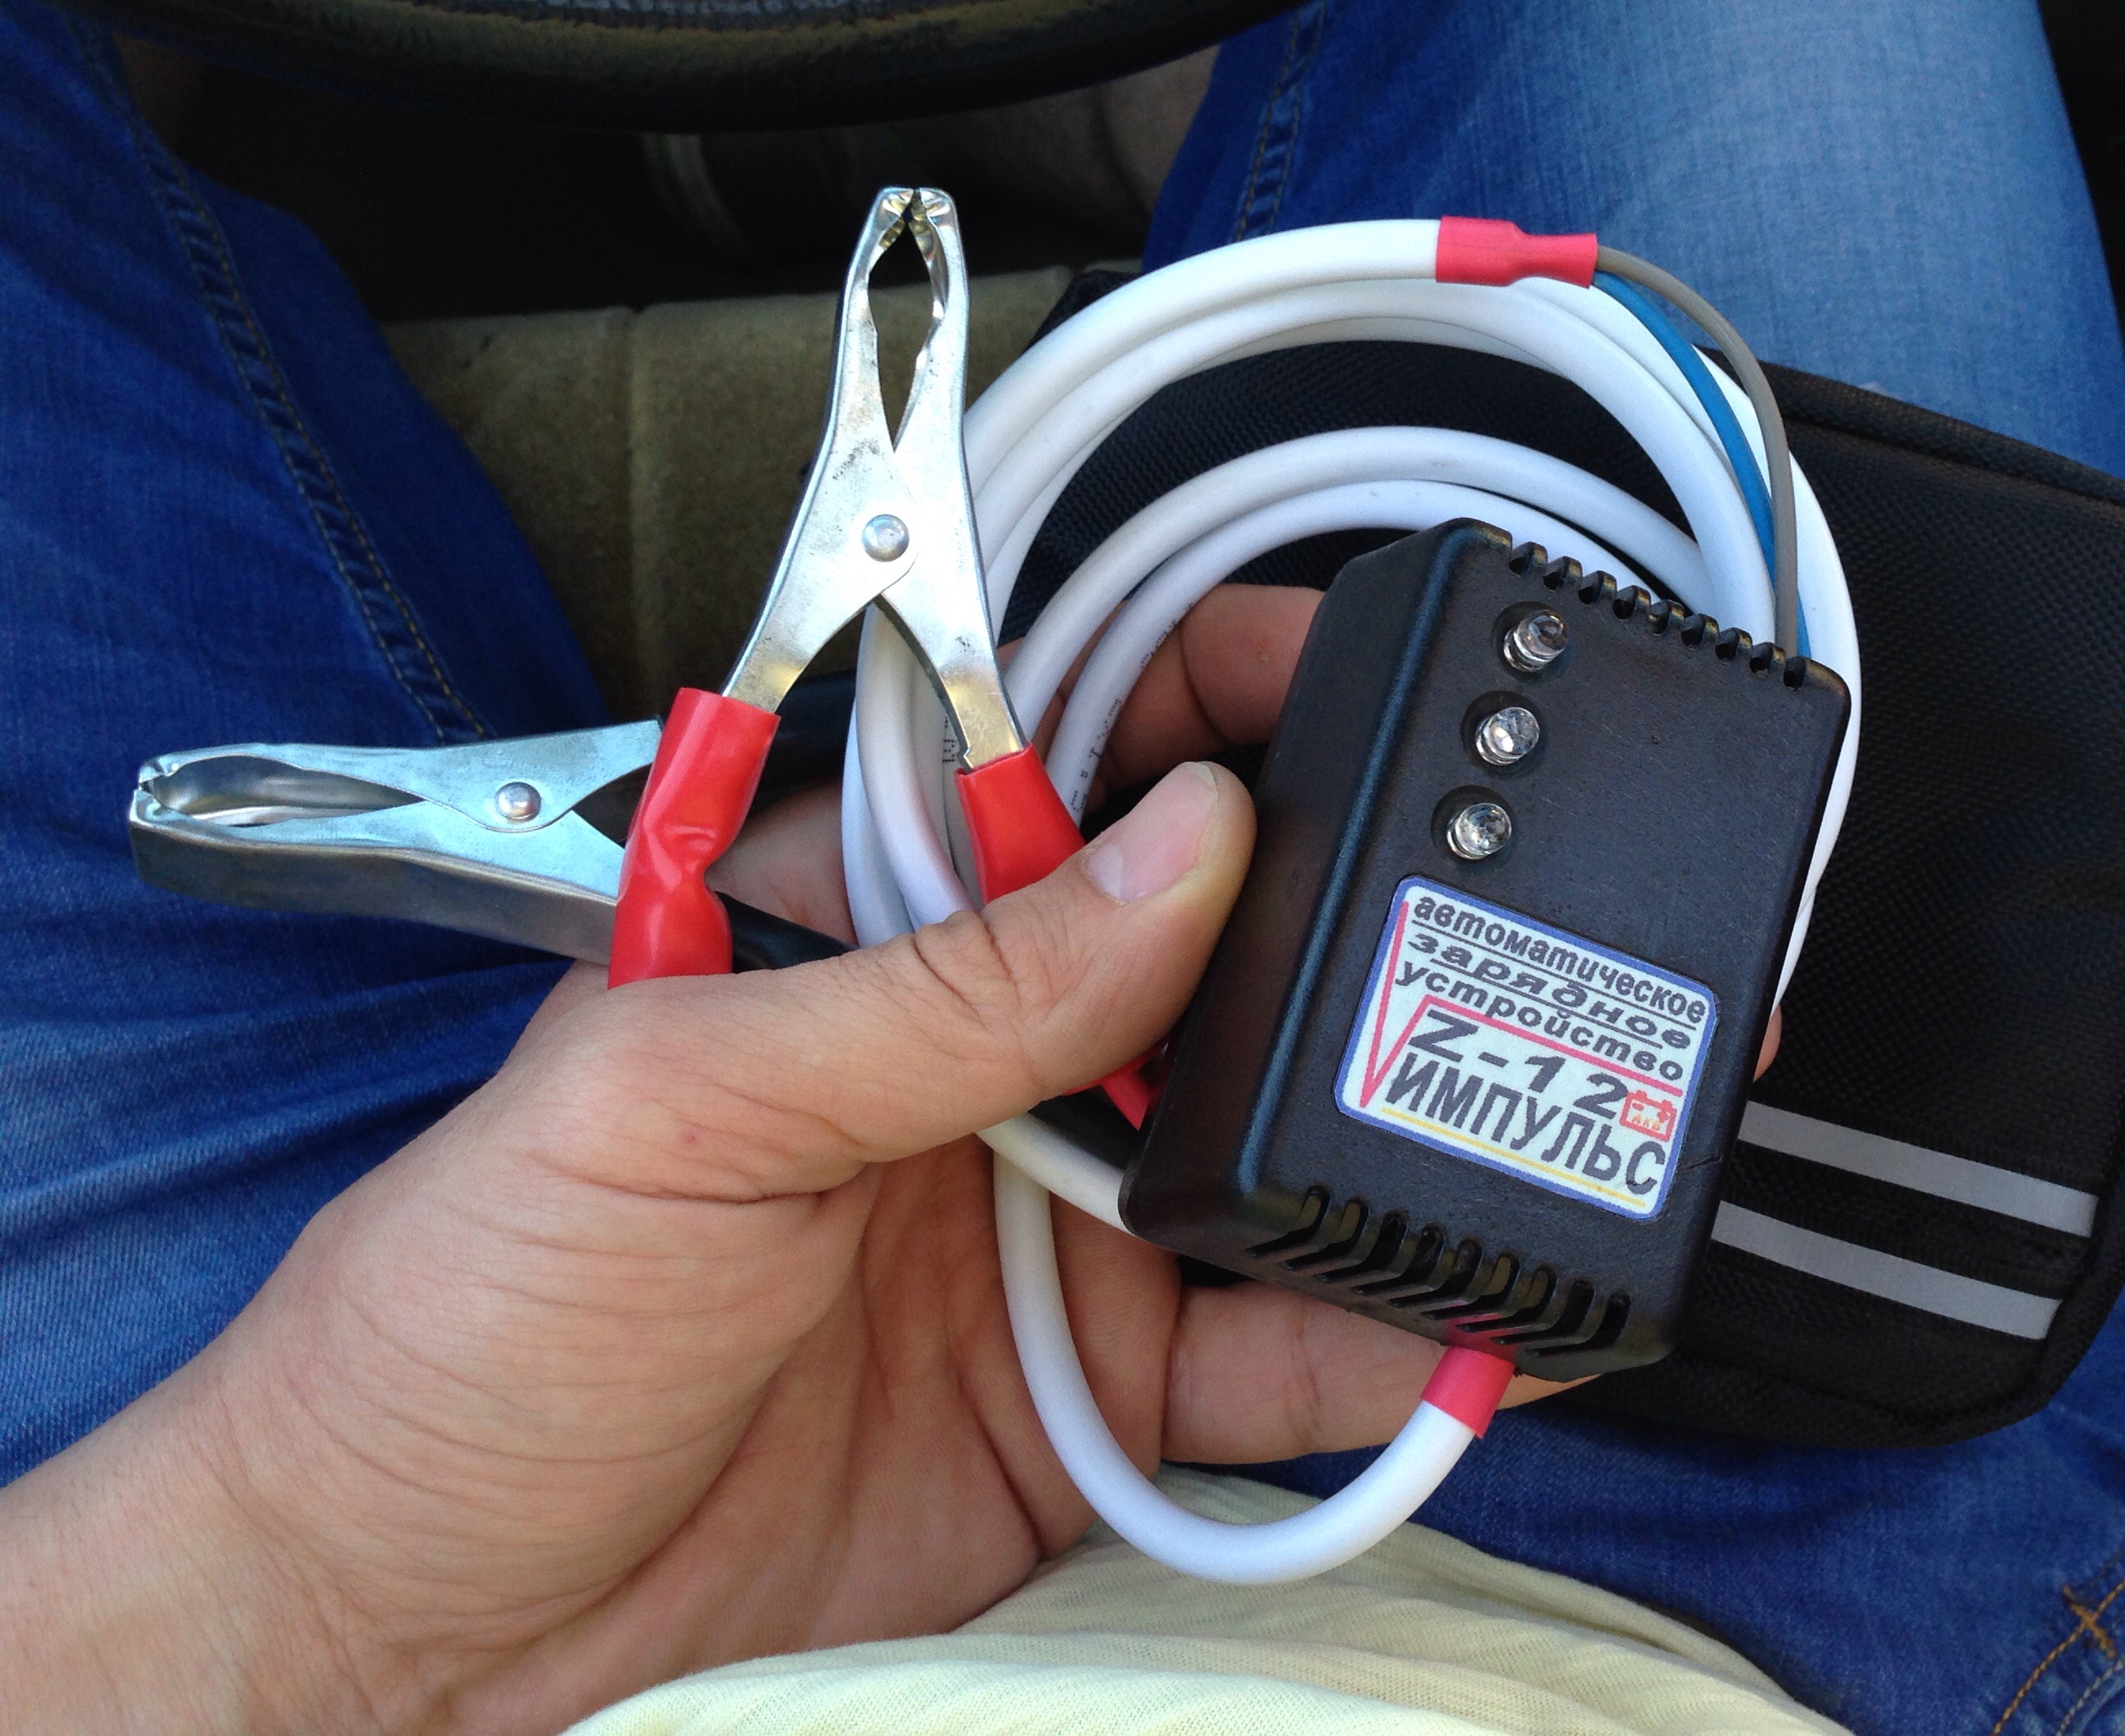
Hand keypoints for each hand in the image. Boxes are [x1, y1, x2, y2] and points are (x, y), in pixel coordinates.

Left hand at [0, 585, 1556, 1734]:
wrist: (415, 1647)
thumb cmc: (459, 1332)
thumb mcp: (677, 1105)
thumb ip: (941, 986)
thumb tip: (1179, 843)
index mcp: (862, 939)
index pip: (1071, 763)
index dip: (1220, 703)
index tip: (1365, 676)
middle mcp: (980, 1067)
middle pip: (1218, 953)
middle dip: (1360, 925)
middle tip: (1488, 917)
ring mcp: (1048, 1235)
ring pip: (1274, 1146)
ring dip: (1397, 1130)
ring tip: (1519, 1107)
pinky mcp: (1089, 1404)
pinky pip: (1276, 1353)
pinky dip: (1388, 1334)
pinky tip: (1472, 1310)